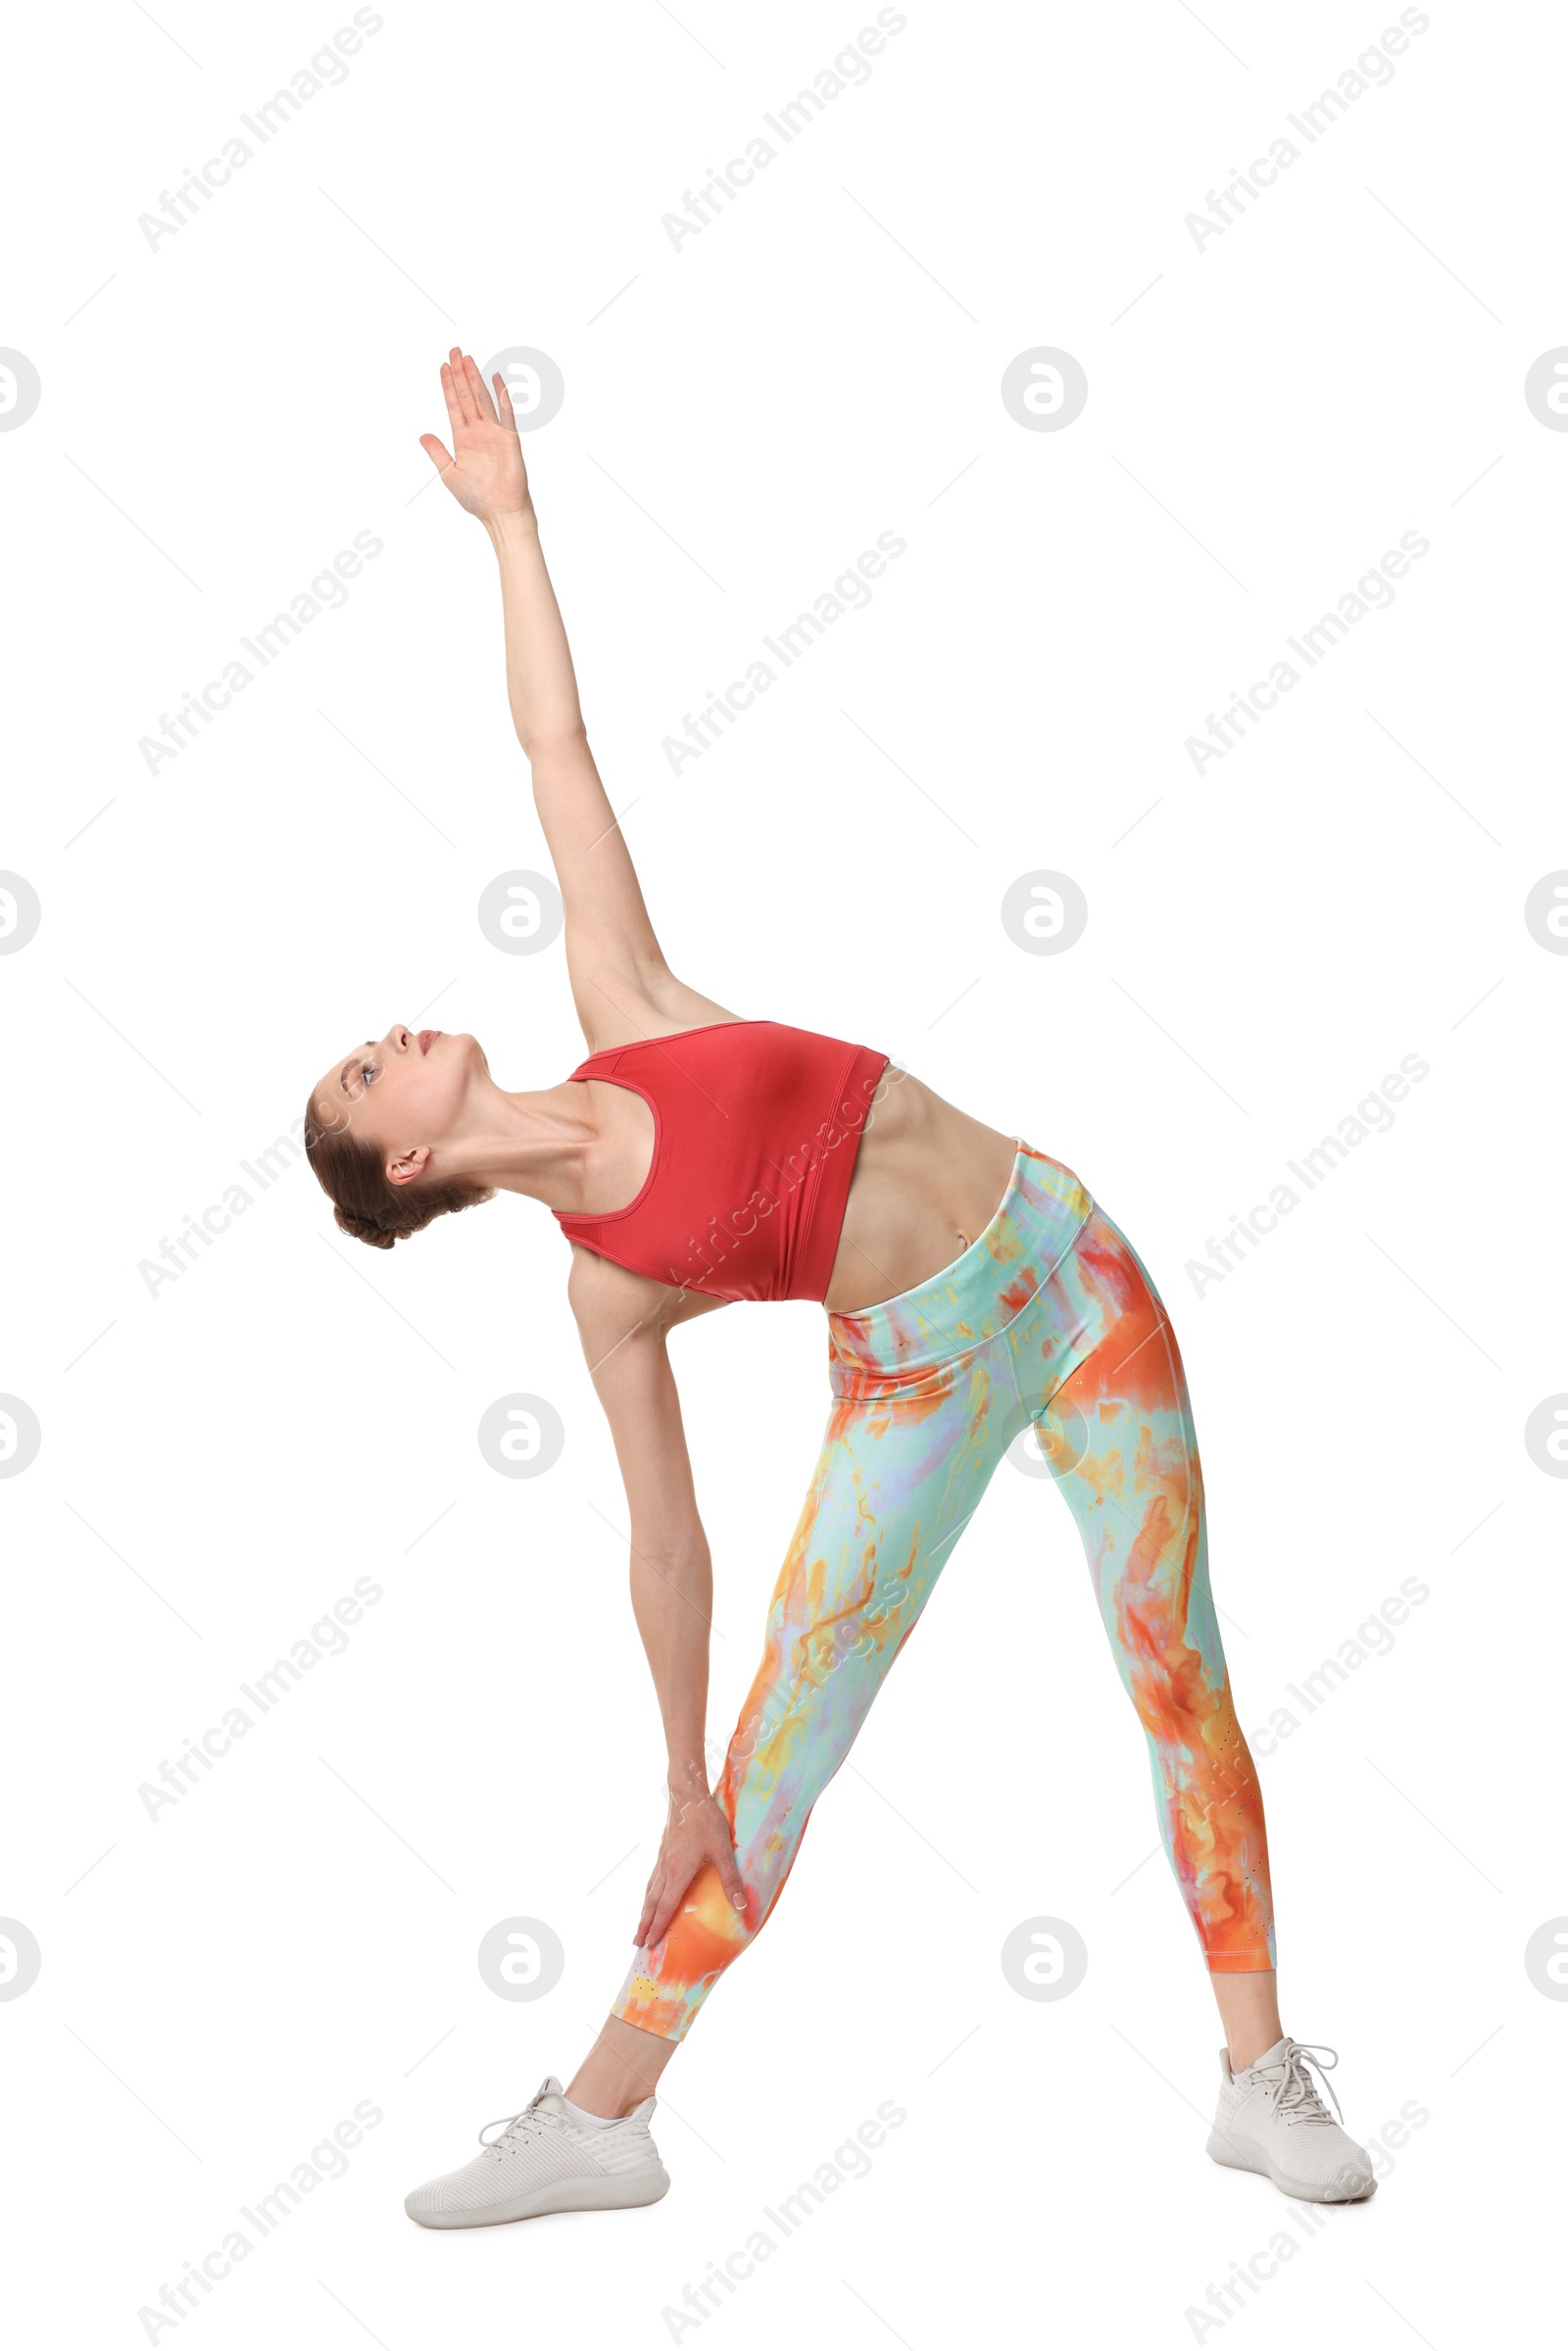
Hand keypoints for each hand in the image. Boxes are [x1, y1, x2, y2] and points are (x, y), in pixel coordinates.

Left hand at [419, 348, 531, 524]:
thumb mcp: (449, 474)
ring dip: (475, 378)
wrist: (500, 511)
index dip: (447, 385)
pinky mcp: (509, 438)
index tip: (443, 366)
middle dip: (460, 373)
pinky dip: (502, 395)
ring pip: (482, 398)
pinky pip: (505, 412)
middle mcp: (478, 431)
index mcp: (463, 439)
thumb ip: (437, 452)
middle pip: (466, 396)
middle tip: (454, 351)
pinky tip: (496, 378)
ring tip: (468, 358)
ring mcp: (494, 433)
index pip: (453, 405)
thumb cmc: (477, 498)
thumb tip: (422, 435)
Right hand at [634, 1788, 747, 1951]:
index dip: (658, 1927)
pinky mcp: (663, 1850)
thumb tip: (740, 1905)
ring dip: (644, 1910)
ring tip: (640, 1924)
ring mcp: (662, 1859)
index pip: (666, 1907)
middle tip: (636, 1943)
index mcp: (678, 1872)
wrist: (687, 1795)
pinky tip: (651, 1893)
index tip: (650, 1944)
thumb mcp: (723, 1850)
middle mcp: (666, 1869)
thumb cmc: (705, 1821)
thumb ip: (730, 1879)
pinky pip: (652, 1878)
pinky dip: (649, 1893)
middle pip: (651, 1903)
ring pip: (649, 1891)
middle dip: (644, 1925)